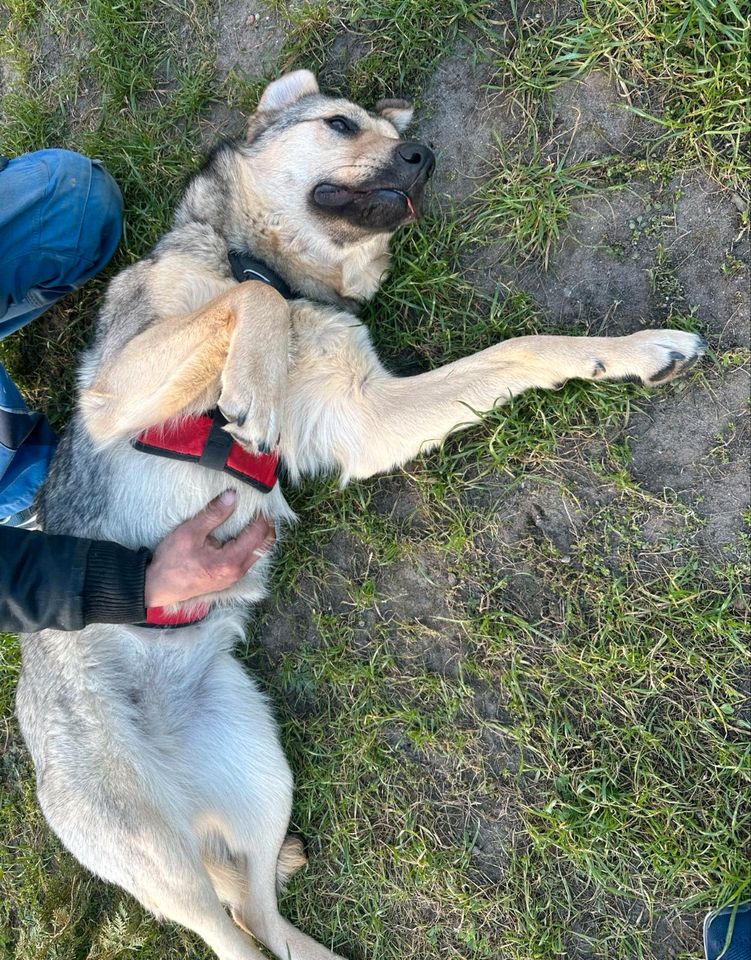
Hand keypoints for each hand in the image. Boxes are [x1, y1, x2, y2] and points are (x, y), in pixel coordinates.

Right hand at [144, 490, 274, 607]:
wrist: (158, 586)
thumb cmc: (171, 561)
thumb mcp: (190, 532)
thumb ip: (214, 514)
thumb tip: (232, 497)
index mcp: (231, 561)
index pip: (258, 534)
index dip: (261, 516)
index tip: (258, 502)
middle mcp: (238, 572)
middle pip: (265, 545)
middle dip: (266, 525)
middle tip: (259, 508)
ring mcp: (235, 577)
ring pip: (259, 553)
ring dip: (260, 535)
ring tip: (252, 517)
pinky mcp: (229, 578)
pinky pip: (249, 559)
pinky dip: (252, 544)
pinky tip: (242, 533)